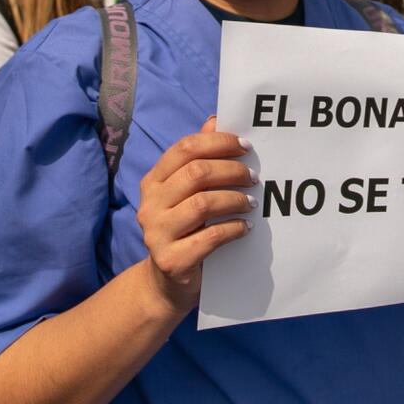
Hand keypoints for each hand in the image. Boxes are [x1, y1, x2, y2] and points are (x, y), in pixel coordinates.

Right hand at [135, 117, 254, 317]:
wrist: (166, 284)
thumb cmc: (185, 230)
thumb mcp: (188, 194)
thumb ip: (199, 158)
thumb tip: (215, 119)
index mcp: (153, 181)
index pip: (184, 148)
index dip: (218, 143)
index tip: (246, 147)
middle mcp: (149, 204)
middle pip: (195, 174)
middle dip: (231, 171)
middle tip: (254, 177)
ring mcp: (156, 233)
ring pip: (203, 204)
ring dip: (235, 199)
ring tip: (252, 203)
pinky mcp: (171, 260)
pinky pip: (210, 237)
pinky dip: (233, 228)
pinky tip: (245, 227)